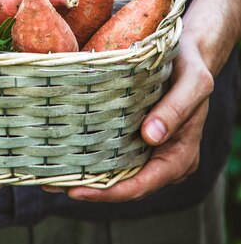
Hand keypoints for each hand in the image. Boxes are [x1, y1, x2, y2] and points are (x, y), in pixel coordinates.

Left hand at [45, 39, 212, 201]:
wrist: (187, 50)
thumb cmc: (192, 64)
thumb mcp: (193, 82)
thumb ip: (177, 109)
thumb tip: (151, 137)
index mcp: (181, 156)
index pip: (143, 184)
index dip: (110, 192)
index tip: (78, 191)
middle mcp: (164, 159)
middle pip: (124, 184)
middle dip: (89, 188)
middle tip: (50, 183)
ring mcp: (149, 149)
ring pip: (116, 171)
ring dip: (85, 174)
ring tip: (49, 173)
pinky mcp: (135, 134)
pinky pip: (113, 151)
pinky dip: (91, 154)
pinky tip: (65, 150)